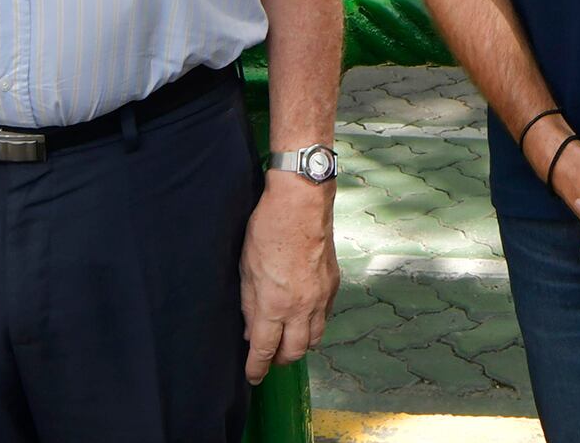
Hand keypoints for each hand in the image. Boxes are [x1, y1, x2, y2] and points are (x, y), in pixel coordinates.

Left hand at [240, 173, 338, 383]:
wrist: (302, 203)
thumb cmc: (268, 229)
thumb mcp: (246, 268)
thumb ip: (249, 304)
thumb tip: (251, 330)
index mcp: (274, 304)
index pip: (265, 349)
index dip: (256, 367)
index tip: (252, 376)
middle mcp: (301, 307)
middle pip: (294, 352)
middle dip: (279, 360)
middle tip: (269, 358)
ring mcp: (321, 297)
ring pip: (314, 338)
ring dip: (299, 345)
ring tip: (287, 340)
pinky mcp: (333, 284)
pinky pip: (325, 316)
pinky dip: (313, 323)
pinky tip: (303, 316)